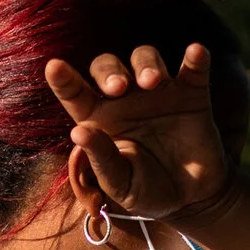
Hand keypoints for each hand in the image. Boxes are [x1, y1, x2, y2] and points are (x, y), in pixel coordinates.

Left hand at [44, 43, 249, 219]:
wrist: (191, 198)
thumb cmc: (146, 190)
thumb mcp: (120, 183)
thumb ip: (101, 159)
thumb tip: (78, 131)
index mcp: (99, 120)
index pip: (75, 94)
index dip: (63, 80)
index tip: (54, 67)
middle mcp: (125, 99)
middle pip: (108, 66)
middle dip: (109, 71)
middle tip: (119, 87)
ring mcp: (158, 93)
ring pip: (144, 57)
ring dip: (146, 63)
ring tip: (153, 82)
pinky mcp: (191, 94)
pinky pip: (193, 68)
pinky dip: (195, 57)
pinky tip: (196, 51)